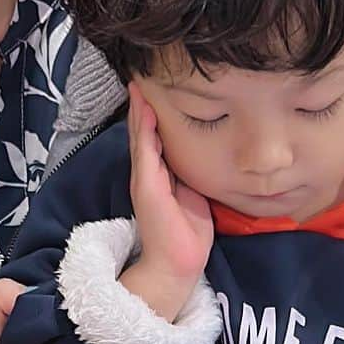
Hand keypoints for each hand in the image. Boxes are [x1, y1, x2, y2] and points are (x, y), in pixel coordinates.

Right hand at [121, 82, 213, 319]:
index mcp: (159, 176)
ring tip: (138, 85)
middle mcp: (148, 174)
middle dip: (141, 106)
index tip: (154, 92)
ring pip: (140, 137)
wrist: (177, 264)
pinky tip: (143, 108)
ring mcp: (144, 179)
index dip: (152, 116)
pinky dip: (143, 128)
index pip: (154, 139)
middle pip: (142, 133)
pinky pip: (144, 150)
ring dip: (139, 110)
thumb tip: (204, 155)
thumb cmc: (188, 234)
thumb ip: (190, 176)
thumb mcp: (193, 195)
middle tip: (140, 78)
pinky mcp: (146, 186)